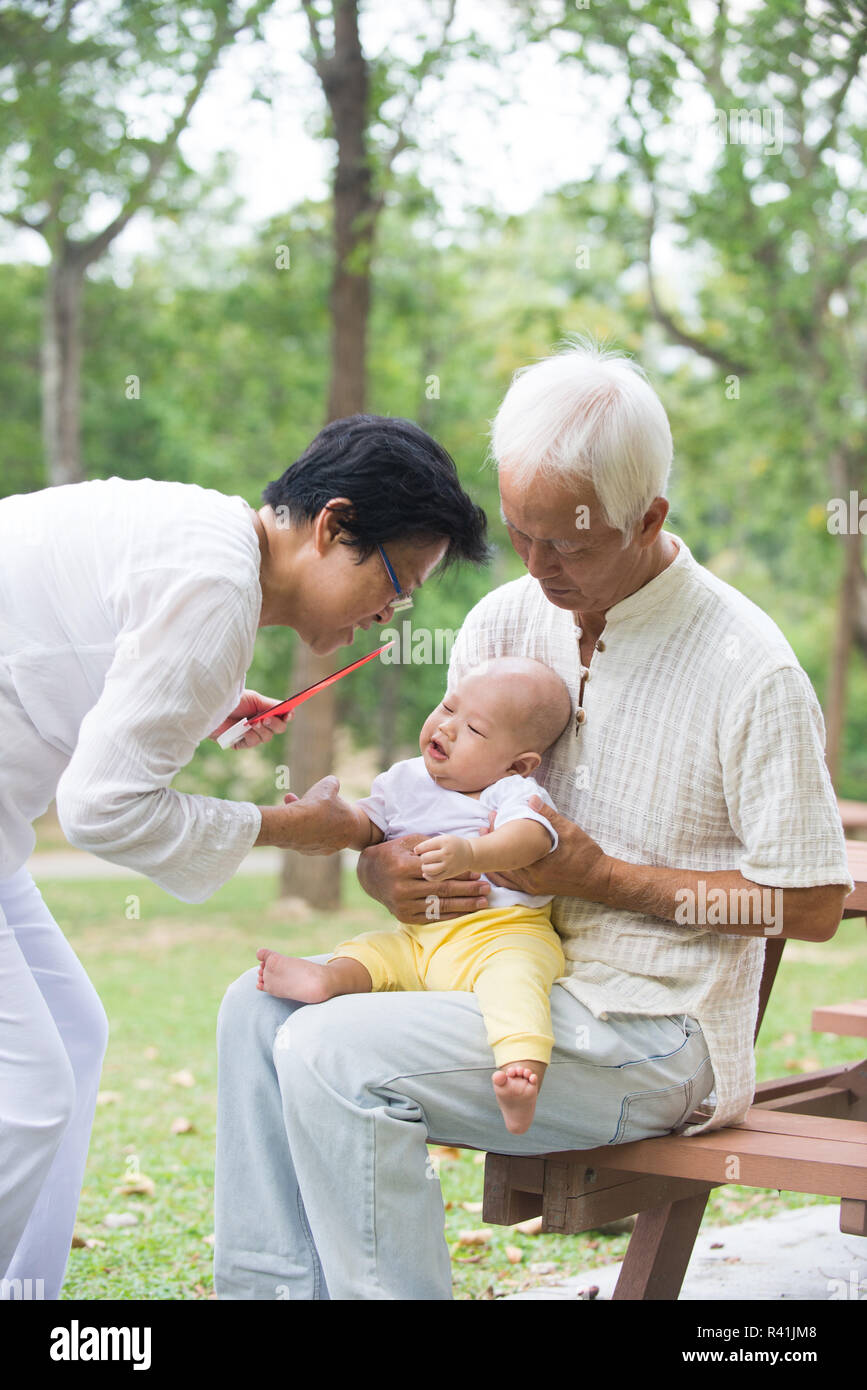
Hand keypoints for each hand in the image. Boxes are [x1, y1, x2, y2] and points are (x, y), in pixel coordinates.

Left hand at [208, 689, 292, 747]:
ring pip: (267, 737)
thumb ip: (271, 705)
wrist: (212, 708)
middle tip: (266, 718)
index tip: (289, 714)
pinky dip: (250, 736)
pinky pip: (253, 742)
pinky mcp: (241, 743)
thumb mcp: (254, 699)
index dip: (288, 715)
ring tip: (251, 723)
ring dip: (261, 730)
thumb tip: (288, 708)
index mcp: (266, 710)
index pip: (283, 715)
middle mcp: (261, 723)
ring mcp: (252, 734)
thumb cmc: (232, 700)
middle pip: (279, 728)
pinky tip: (243, 730)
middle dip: (275, 724)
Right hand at [259, 776, 359, 853]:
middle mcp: (344, 839)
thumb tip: (333, 783)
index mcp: (353, 823)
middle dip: (317, 807)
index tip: (322, 798)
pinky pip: (307, 835)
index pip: (342, 807)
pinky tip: (292, 819)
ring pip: (317, 826)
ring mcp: (328, 848)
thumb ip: (333, 783)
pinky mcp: (312, 852)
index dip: (330, 800)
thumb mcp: (328, 784)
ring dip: (307, 815)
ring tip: (292, 802)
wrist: (293, 825)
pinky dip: (300, 827)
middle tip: (306, 799)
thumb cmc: (314, 804)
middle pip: (329, 818)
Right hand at [356, 834, 491, 924]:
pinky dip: (450, 915)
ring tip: (482, 902)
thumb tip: (455, 851)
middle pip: (442, 890)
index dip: (459, 873)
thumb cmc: (393, 853)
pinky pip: (432, 918)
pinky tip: (466, 912)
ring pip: (439, 906)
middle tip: (486, 888)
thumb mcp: (407, 842)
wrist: (369, 874)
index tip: (477, 874)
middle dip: (467, 890)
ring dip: (464, 905)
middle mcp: (401, 888)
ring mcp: (402, 904)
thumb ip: (430, 846)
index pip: (438, 871)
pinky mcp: (403, 916)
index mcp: (402, 866)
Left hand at [414, 833, 473, 881]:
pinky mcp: (450, 873)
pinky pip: (435, 878)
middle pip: (425, 858)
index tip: (416, 851)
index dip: (418, 849)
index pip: (425, 846)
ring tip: (425, 865)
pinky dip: (428, 876)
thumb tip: (414, 852)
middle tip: (424, 858)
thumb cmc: (452, 844)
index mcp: (444, 841)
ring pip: (429, 869)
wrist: (470, 854)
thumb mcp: (442, 838)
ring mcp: (449, 864)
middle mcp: (447, 853)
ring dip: (424, 868)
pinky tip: (426, 873)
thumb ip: (429, 844)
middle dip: (422, 858)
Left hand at [485, 799, 610, 899]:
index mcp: (537, 864)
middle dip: (492, 843)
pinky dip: (501, 874)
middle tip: (483, 827)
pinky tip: (494, 865)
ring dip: (494, 858)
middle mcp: (531, 879)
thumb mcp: (570, 830)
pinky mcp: (535, 890)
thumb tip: (531, 799)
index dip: (497, 832)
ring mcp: (532, 886)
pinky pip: (511, 884)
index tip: (491, 818)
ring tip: (486, 842)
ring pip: (504, 874)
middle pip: (503, 861)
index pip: (509, 847)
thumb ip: (549, 816)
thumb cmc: (586, 854)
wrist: (598, 879)